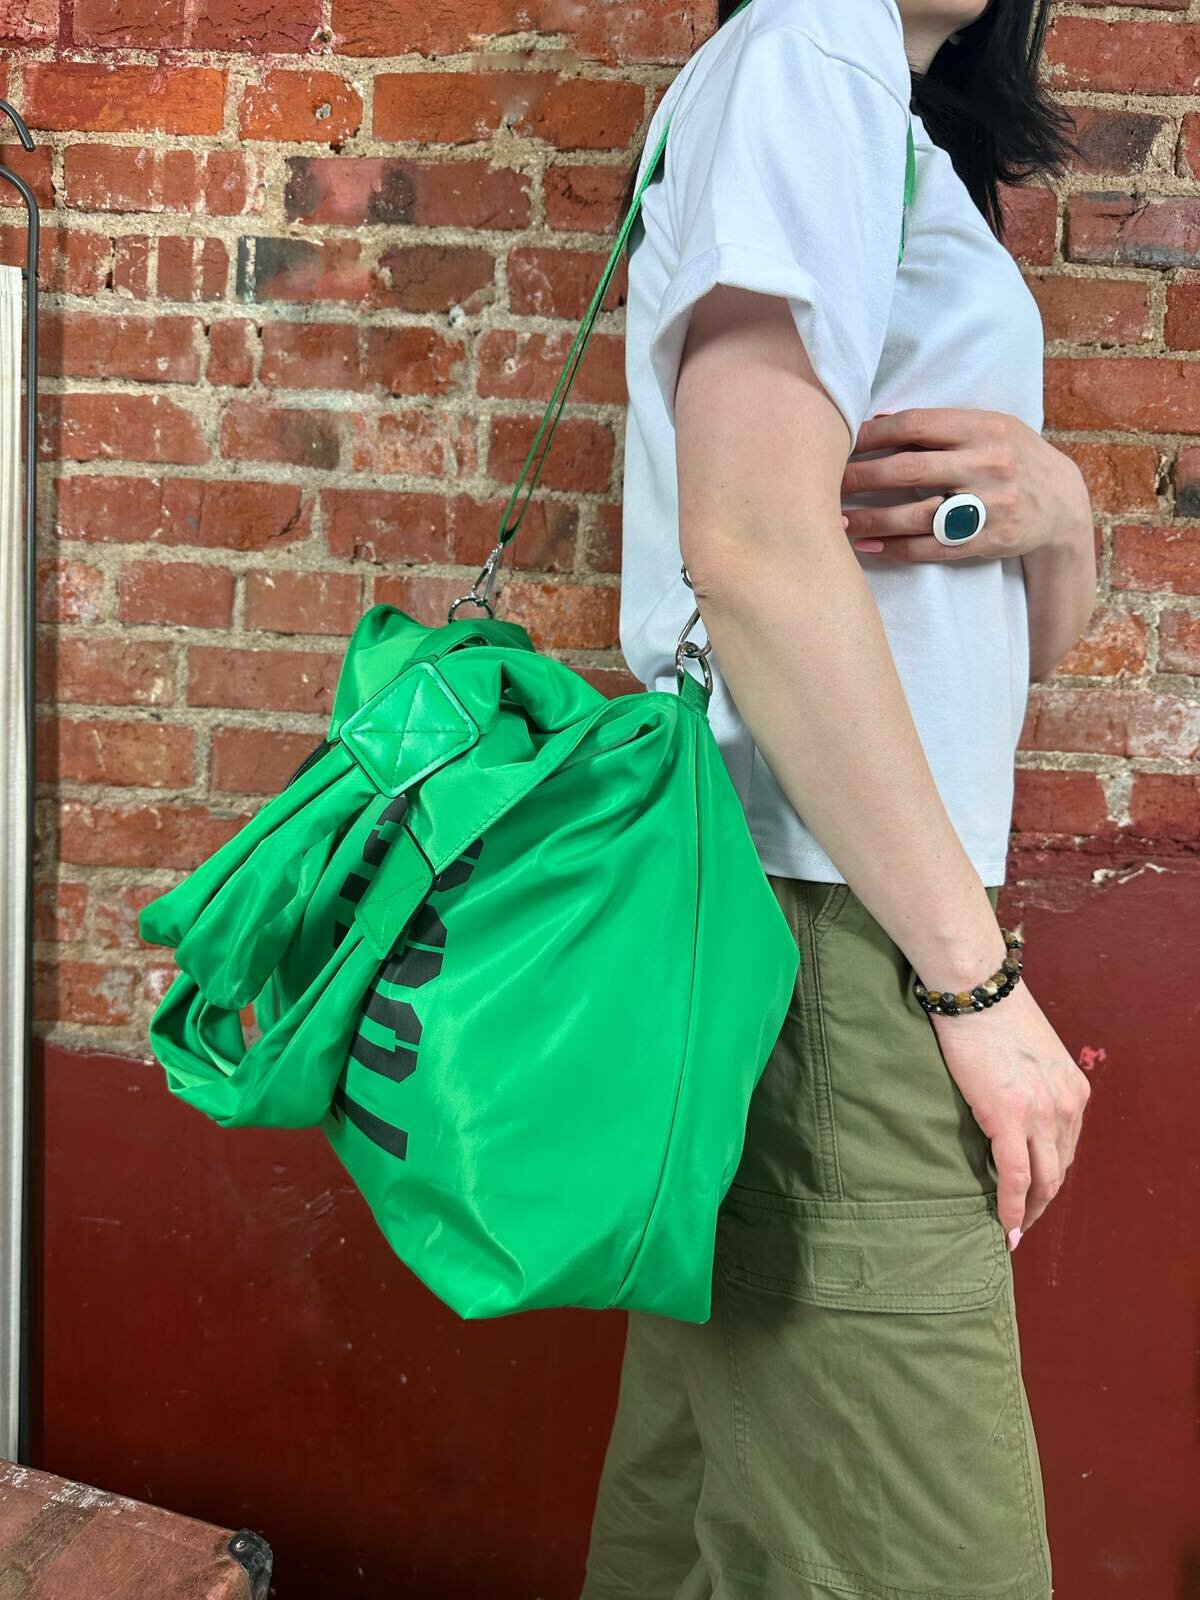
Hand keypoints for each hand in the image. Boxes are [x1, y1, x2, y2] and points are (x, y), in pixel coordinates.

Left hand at [840, 407, 1091, 562]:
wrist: (1063, 505)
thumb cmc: (1013, 458)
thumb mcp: (991, 428)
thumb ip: (944, 425)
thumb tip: (879, 421)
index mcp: (984, 428)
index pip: (915, 426)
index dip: (871, 434)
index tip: (840, 441)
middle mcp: (988, 464)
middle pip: (908, 470)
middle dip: (861, 476)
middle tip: (826, 482)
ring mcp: (989, 505)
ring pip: (916, 514)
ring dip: (870, 518)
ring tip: (836, 519)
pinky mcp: (987, 540)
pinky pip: (931, 547)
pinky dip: (894, 547)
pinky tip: (866, 545)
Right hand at [928, 981, 1090, 1247]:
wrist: (977, 988)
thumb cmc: (992, 1010)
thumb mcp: (1030, 1051)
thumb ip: (1032, 1082)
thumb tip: (1010, 1100)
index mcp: (1072, 1090)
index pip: (1067, 1148)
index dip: (1051, 1177)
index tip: (1035, 1194)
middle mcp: (1066, 1105)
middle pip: (1059, 1170)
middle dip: (1042, 1201)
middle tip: (1023, 1222)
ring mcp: (1041, 1113)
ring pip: (1043, 1180)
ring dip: (1029, 1211)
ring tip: (1012, 1230)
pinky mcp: (1009, 1117)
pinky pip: (1014, 1175)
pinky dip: (1011, 1206)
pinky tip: (1003, 1225)